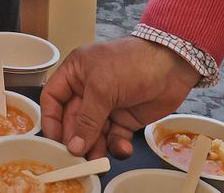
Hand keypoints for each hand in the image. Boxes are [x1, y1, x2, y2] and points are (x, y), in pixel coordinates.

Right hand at [41, 36, 203, 158]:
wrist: (172, 65)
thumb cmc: (133, 62)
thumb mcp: (102, 88)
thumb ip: (86, 119)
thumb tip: (74, 145)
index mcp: (76, 73)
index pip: (53, 98)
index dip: (51, 119)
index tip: (54, 140)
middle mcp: (88, 90)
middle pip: (72, 120)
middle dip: (76, 139)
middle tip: (76, 157)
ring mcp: (107, 106)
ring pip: (93, 133)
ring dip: (95, 147)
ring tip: (97, 160)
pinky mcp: (125, 119)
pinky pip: (114, 138)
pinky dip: (116, 146)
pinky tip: (122, 149)